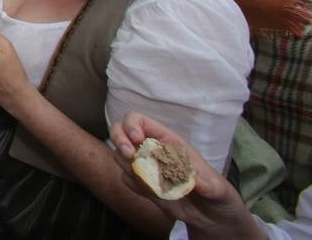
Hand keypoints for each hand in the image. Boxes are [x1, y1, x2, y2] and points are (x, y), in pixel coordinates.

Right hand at [109, 113, 255, 238]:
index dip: (132, 125)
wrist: (213, 218)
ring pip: (120, 154)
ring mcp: (146, 167)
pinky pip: (126, 178)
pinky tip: (147, 192)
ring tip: (142, 177)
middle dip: (119, 139)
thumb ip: (208, 185)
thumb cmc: (219, 196)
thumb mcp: (218, 189)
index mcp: (169, 141)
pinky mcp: (143, 185)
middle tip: (129, 156)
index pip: (140, 120)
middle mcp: (154, 150)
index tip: (137, 140)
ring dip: (124, 163)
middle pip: (121, 131)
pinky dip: (131, 183)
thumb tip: (195, 181)